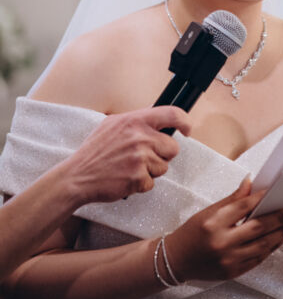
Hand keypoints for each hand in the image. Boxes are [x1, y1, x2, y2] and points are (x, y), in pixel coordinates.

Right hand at [65, 106, 191, 203]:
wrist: (77, 176)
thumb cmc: (95, 150)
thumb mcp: (113, 124)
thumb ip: (136, 120)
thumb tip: (157, 116)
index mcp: (136, 120)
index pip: (172, 114)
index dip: (185, 121)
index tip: (187, 129)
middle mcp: (141, 137)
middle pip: (172, 148)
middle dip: (162, 154)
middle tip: (144, 157)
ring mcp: (140, 158)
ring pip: (163, 167)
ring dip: (150, 171)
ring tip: (130, 167)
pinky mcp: (138, 178)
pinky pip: (152, 183)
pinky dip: (141, 184)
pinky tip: (126, 178)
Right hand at [165, 176, 282, 281]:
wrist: (177, 260)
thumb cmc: (193, 231)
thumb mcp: (209, 211)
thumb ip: (232, 199)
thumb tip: (250, 181)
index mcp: (214, 223)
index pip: (243, 207)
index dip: (262, 197)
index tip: (278, 191)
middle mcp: (222, 242)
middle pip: (258, 227)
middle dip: (280, 217)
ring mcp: (228, 260)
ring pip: (262, 245)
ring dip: (281, 233)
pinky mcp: (233, 272)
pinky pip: (258, 258)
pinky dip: (271, 248)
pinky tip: (279, 238)